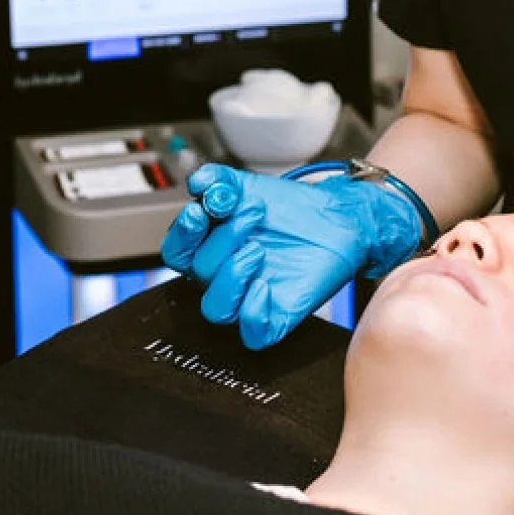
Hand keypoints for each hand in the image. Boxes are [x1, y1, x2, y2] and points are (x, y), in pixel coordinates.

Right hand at [161, 163, 422, 349]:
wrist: (336, 217)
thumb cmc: (290, 208)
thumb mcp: (249, 186)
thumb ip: (219, 180)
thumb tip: (198, 184)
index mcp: (211, 248)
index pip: (177, 252)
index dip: (183, 234)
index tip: (201, 210)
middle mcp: (225, 276)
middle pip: (200, 271)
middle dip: (224, 237)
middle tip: (254, 211)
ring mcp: (249, 298)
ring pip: (217, 309)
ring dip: (232, 275)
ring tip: (258, 249)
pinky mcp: (276, 316)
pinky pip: (252, 334)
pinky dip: (253, 311)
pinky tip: (265, 284)